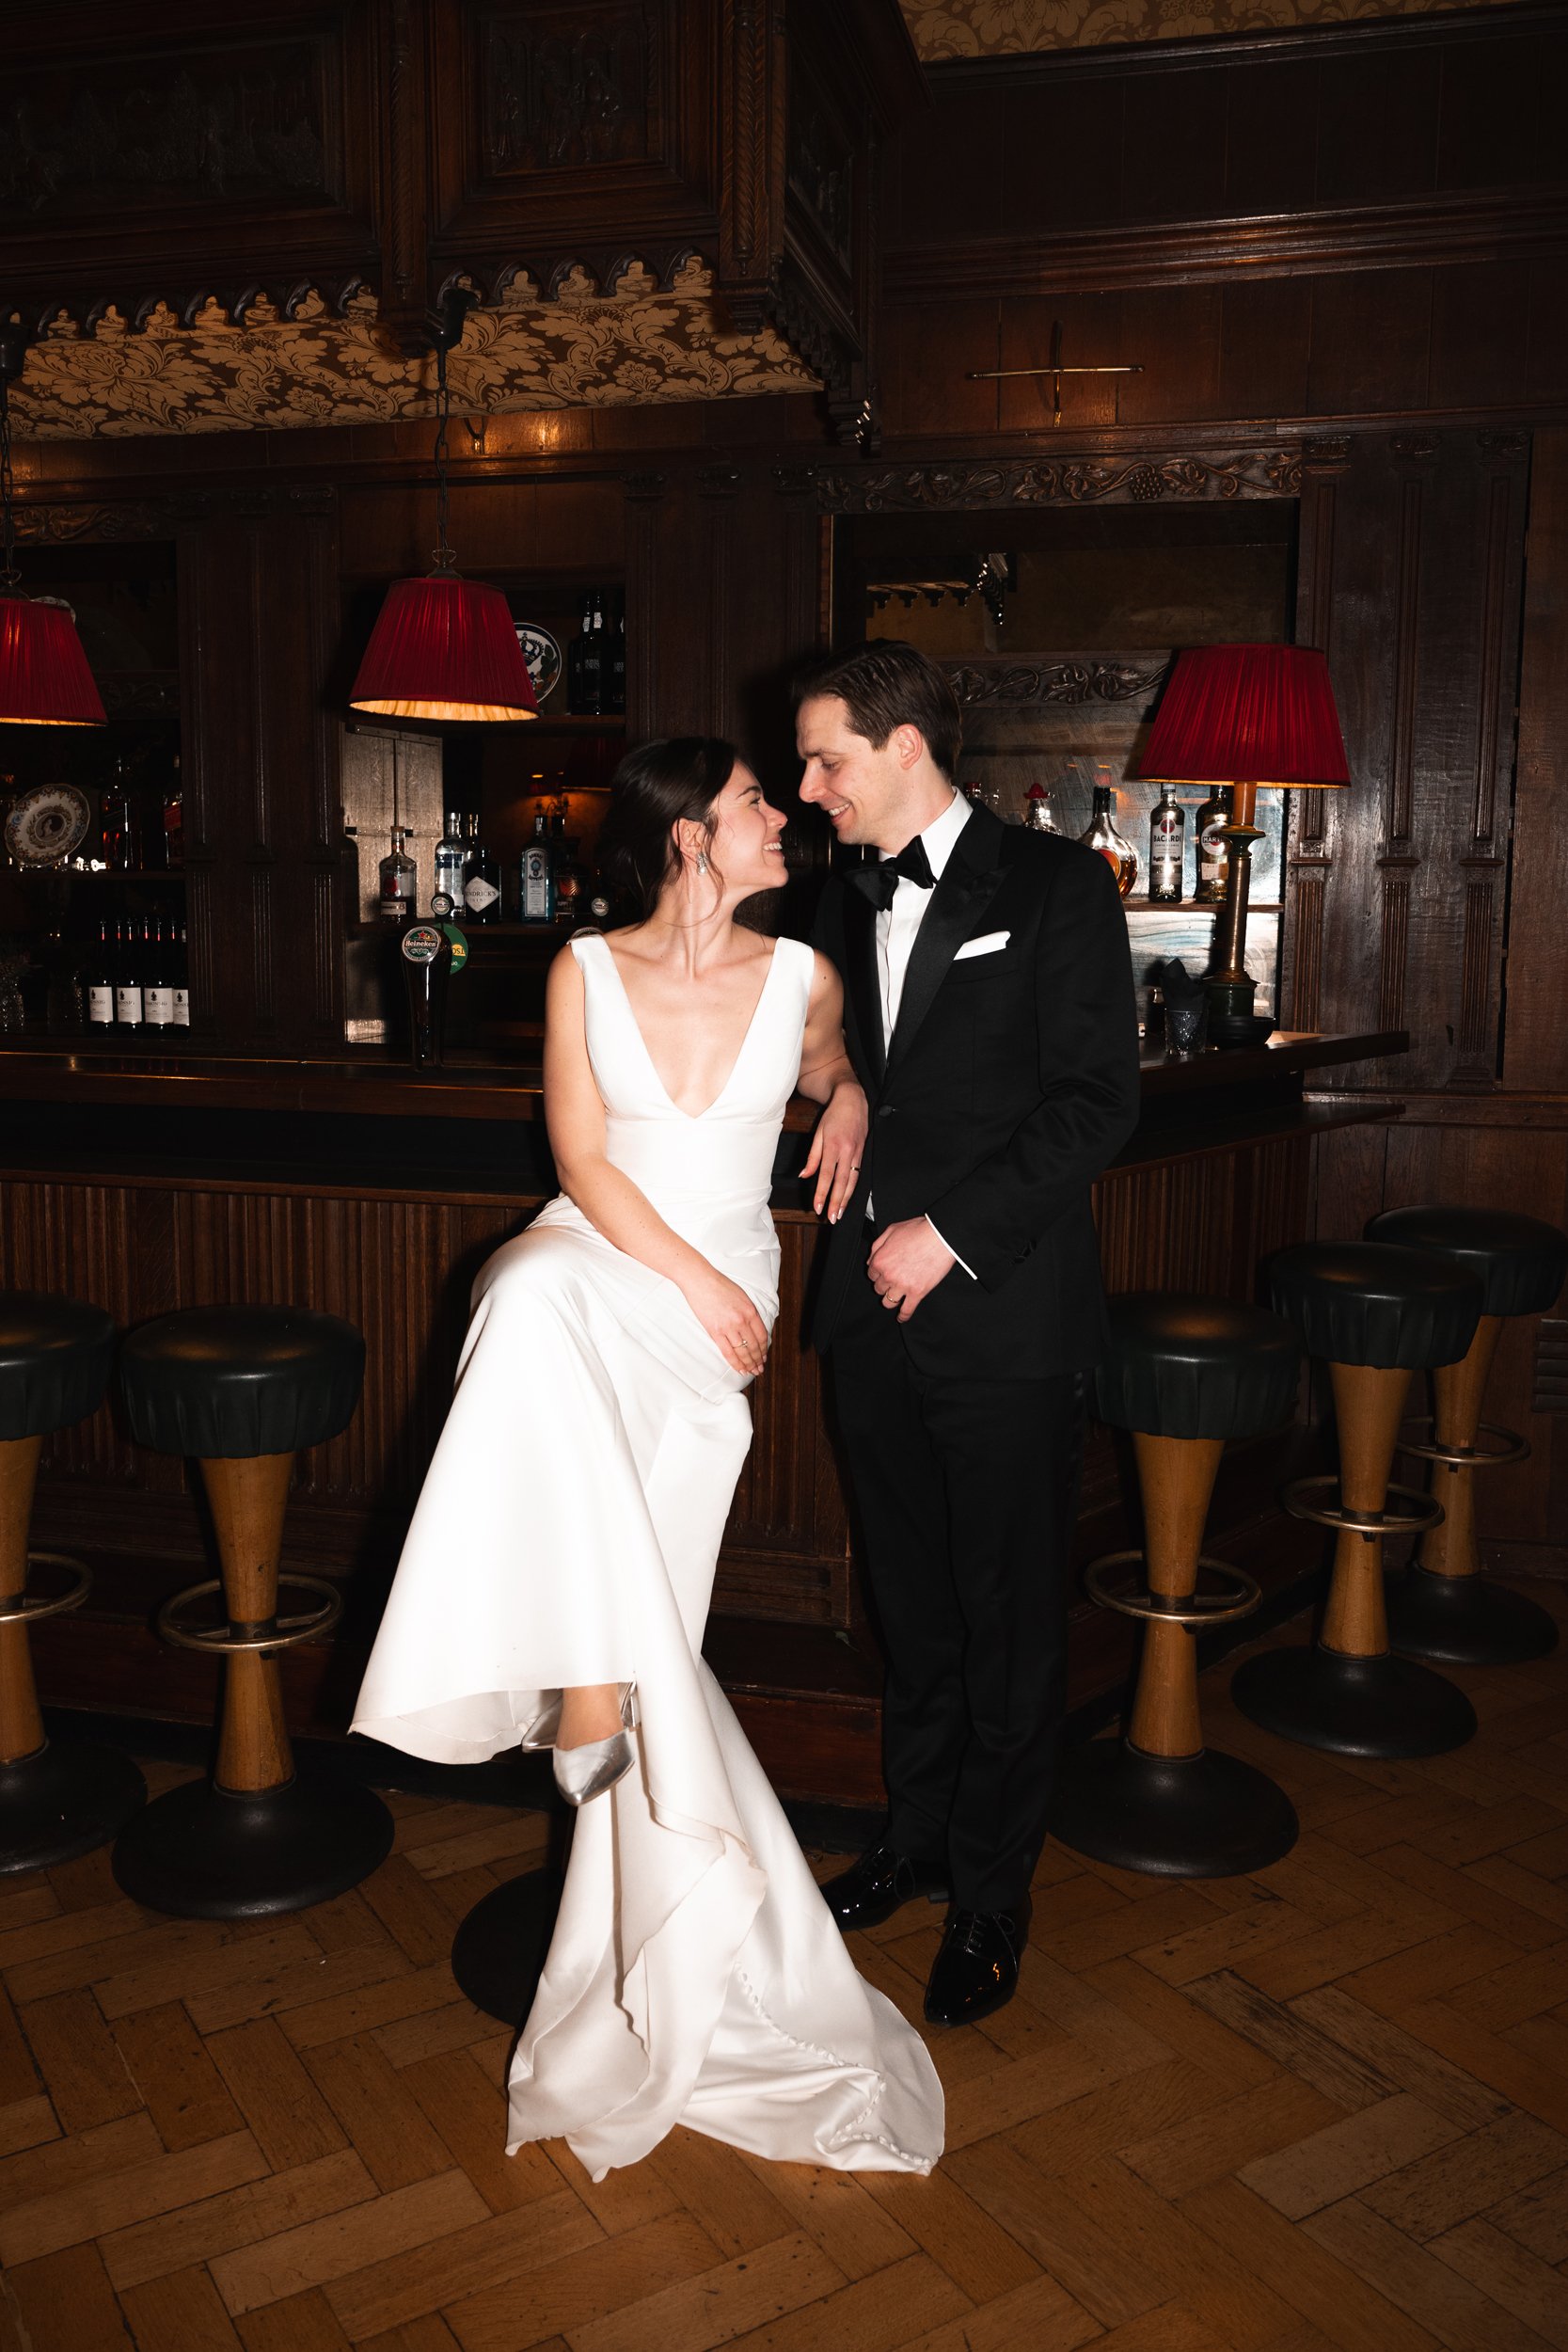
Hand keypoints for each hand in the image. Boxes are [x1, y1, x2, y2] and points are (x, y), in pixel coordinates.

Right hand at [682, 1262, 770, 1378]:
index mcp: (750, 1310)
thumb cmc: (718, 1285)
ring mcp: (729, 1327)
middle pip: (754, 1346)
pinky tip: (741, 1369)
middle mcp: (742, 1320)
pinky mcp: (715, 1332)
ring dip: (749, 1364)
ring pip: (743, 1352)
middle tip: (760, 1368)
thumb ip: (748, 1312)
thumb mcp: (741, 1296)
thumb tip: (752, 1328)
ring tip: (752, 1371)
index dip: (764, 1349)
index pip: (762, 1335)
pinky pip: (728, 1352)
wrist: (700, 1280)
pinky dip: (736, 1363)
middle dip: (758, 1360)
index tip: (764, 1356)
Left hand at [800, 1080, 868, 1222]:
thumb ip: (812, 1156)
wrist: (852, 1100)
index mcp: (833, 1146)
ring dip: (846, 1199)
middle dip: (837, 1202)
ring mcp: (857, 1152)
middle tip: (832, 1218)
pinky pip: (858, 1174)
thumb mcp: (818, 1133)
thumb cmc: (833, 1115)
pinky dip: (854, 1188)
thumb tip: (804, 1175)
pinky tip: (849, 1197)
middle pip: (842, 1182)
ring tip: (840, 1213)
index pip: (826, 1176)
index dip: (822, 1193)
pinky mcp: (863, 1152)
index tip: (818, 1208)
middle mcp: (847, 1151)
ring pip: (853, 1181)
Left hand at [868, 1218, 955, 1322]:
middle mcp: (888, 1275)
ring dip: (890, 1300)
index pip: (871, 1274)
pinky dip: (903, 1316)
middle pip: (879, 1288)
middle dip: (884, 1285)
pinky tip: (901, 1317)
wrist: (940, 1236)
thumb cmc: (918, 1231)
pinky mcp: (917, 1292)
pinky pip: (906, 1310)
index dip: (878, 1274)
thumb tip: (871, 1260)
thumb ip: (877, 1246)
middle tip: (893, 1281)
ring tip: (896, 1298)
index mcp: (880, 1260)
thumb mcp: (891, 1230)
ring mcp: (902, 1286)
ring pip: (888, 1302)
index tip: (884, 1273)